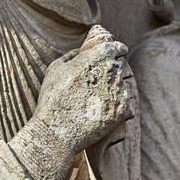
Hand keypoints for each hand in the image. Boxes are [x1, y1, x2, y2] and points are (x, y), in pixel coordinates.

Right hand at [33, 25, 134, 159]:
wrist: (55, 132)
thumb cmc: (52, 99)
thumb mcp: (55, 69)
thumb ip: (72, 55)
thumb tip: (83, 51)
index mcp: (98, 56)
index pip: (118, 47)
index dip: (116, 50)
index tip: (114, 55)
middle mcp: (112, 70)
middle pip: (120, 67)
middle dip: (111, 72)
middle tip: (97, 84)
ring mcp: (120, 91)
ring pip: (123, 86)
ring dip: (114, 91)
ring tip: (95, 102)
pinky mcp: (123, 110)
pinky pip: (127, 105)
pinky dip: (117, 108)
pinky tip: (102, 113)